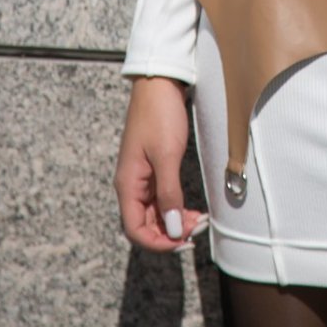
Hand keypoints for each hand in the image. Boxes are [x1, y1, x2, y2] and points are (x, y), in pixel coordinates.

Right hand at [114, 76, 205, 251]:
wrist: (159, 84)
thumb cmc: (159, 115)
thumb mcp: (167, 155)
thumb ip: (169, 194)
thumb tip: (172, 228)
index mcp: (128, 185)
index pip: (135, 230)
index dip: (158, 242)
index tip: (183, 241)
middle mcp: (132, 185)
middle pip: (146, 224)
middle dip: (170, 232)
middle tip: (197, 229)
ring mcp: (142, 177)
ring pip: (156, 213)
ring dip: (175, 221)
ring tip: (198, 220)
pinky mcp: (153, 168)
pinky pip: (161, 198)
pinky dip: (176, 207)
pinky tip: (191, 208)